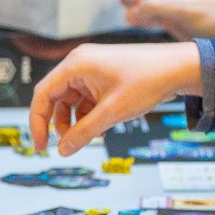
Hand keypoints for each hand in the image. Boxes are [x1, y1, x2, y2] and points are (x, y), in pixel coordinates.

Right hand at [29, 42, 203, 155]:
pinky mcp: (103, 76)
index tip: (40, 145)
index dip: (37, 122)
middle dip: (58, 123)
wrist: (178, 68)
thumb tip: (62, 150)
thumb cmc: (147, 81)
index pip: (42, 94)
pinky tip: (101, 129)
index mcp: (76, 65)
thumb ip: (84, 132)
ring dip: (75, 121)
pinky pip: (85, 98)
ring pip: (71, 100)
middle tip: (62, 146)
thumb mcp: (112, 112)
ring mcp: (92, 69)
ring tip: (89, 137)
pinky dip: (88, 115)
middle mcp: (80, 64)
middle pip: (55, 97)